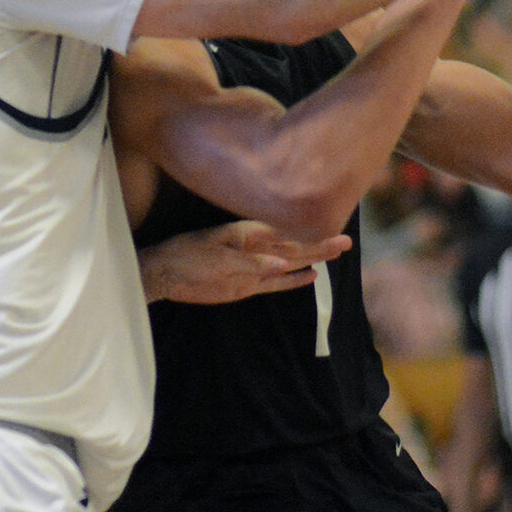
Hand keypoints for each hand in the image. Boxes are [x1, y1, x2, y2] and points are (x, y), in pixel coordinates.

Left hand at [139, 220, 351, 304]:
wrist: (164, 275)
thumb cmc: (187, 257)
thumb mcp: (219, 259)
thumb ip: (253, 262)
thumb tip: (285, 264)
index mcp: (250, 234)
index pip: (287, 231)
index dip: (310, 230)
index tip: (334, 227)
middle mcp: (256, 248)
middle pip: (294, 246)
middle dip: (319, 244)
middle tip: (346, 242)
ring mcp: (253, 267)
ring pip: (289, 263)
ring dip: (312, 259)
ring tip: (337, 254)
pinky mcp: (246, 285)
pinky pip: (275, 283)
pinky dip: (293, 280)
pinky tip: (311, 276)